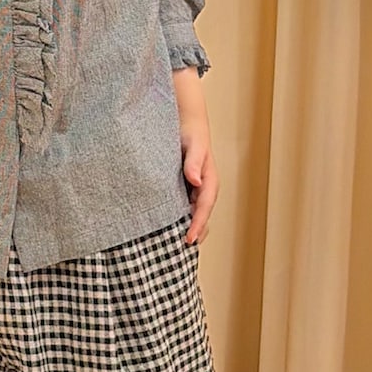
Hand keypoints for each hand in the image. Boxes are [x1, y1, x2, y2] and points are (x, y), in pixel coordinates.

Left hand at [172, 66, 218, 245]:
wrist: (184, 118)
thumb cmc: (190, 130)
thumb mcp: (192, 142)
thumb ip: (194, 160)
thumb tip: (196, 179)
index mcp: (208, 179)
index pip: (204, 207)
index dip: (198, 224)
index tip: (189, 240)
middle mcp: (202, 187)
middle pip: (200, 217)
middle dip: (194, 234)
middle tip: (178, 254)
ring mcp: (193, 189)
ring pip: (191, 214)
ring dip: (185, 230)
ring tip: (171, 249)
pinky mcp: (182, 188)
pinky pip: (181, 208)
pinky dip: (175, 220)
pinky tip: (163, 230)